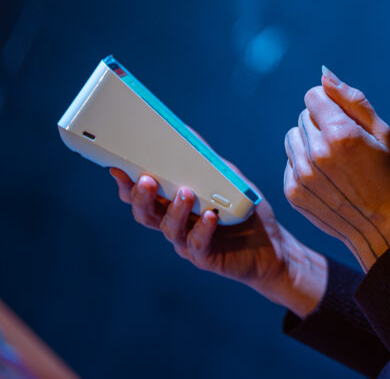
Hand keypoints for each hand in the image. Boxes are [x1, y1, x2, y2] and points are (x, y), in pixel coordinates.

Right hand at [110, 161, 325, 317]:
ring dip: (175, 209)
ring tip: (185, 193)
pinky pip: (198, 243)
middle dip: (142, 197)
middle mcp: (176, 224)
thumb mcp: (227, 179)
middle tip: (146, 179)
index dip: (127, 184)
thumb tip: (187, 132)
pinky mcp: (206, 256)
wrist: (271, 247)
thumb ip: (207, 161)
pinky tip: (210, 216)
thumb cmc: (243, 211)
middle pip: (146, 214)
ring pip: (169, 228)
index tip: (118, 167)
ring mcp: (188, 242)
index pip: (143, 196)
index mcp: (173, 205)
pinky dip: (202, 228)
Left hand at [283, 68, 389, 271]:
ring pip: (293, 137)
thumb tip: (324, 74)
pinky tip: (325, 178)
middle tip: (344, 146)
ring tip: (333, 161)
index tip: (343, 120)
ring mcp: (301, 174)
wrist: (380, 226)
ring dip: (309, 143)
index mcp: (340, 134)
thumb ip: (352, 99)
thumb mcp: (381, 132)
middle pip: (303, 116)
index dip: (329, 104)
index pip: (312, 96)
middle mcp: (317, 153)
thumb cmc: (387, 174)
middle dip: (321, 123)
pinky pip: (290, 161)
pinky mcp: (292, 191)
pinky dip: (304, 164)